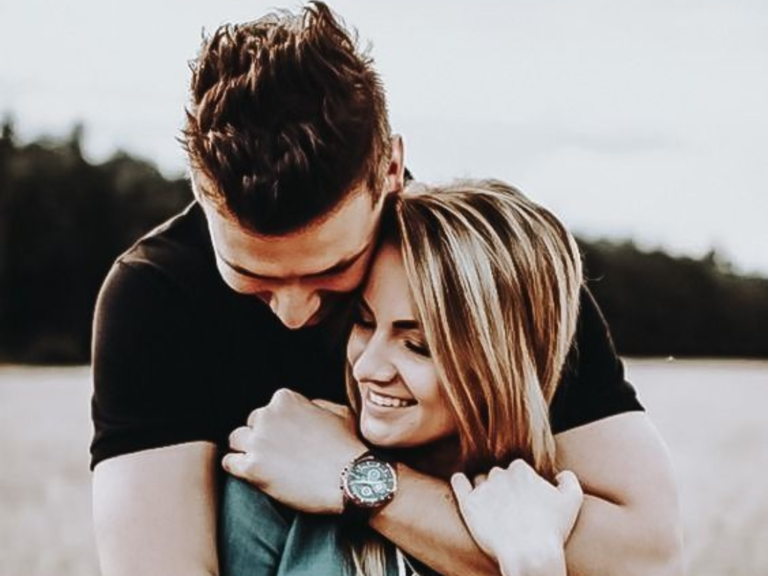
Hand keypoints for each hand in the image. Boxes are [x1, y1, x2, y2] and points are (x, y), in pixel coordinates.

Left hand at [223, 389, 365, 513]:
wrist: (350, 480)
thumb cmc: (347, 447)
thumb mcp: (338, 412)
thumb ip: (314, 404)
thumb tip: (304, 408)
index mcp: (285, 399)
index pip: (269, 409)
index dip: (278, 425)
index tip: (288, 439)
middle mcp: (267, 416)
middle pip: (252, 424)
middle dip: (263, 437)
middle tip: (279, 454)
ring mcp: (258, 441)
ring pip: (236, 440)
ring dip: (248, 450)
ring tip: (265, 464)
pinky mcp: (252, 467)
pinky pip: (229, 463)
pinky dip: (238, 468)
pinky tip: (254, 474)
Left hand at [451, 461, 582, 575]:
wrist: (530, 554)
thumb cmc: (552, 530)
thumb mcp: (572, 501)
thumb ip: (569, 480)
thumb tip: (560, 475)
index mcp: (521, 470)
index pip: (518, 470)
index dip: (522, 485)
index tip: (526, 500)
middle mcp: (500, 475)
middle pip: (499, 475)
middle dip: (504, 488)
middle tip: (511, 509)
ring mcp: (483, 489)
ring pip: (480, 480)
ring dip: (486, 490)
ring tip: (494, 509)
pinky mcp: (469, 504)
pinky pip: (459, 483)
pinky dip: (460, 481)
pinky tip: (462, 483)